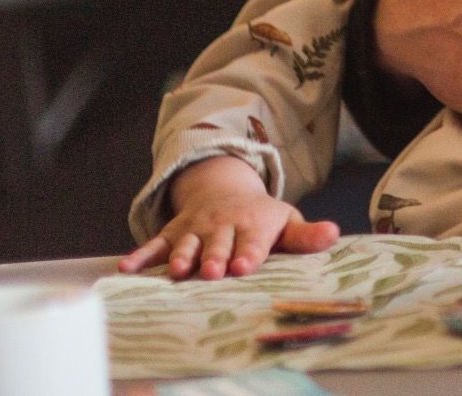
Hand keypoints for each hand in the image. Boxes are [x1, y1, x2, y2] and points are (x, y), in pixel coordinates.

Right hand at [119, 156, 339, 279]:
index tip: (244, 266)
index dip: (248, 253)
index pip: (252, 242)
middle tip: (211, 272)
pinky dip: (140, 256)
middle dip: (215, 258)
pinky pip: (154, 245)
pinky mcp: (172, 233)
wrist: (225, 190)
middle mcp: (222, 225)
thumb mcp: (287, 222)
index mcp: (253, 224)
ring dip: (182, 257)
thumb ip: (306, 236)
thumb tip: (335, 234)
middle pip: (218, 244)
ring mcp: (195, 229)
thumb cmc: (262, 218)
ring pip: (186, 244)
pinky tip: (126, 269)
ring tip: (179, 272)